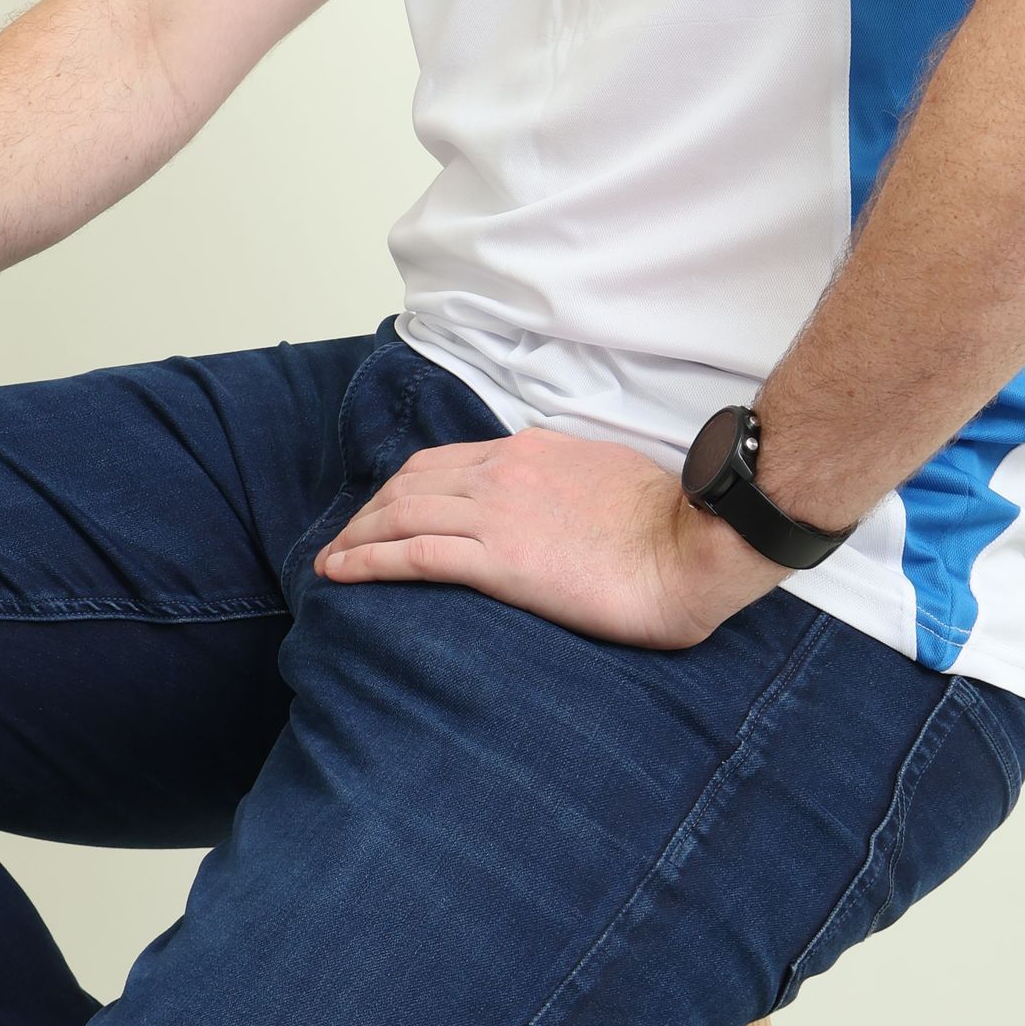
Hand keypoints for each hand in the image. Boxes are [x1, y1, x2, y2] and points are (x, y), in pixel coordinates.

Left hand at [311, 426, 784, 649]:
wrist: (694, 544)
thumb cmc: (668, 523)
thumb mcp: (608, 477)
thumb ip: (568, 481)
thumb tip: (556, 498)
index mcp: (530, 451)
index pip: (443, 462)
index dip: (403, 487)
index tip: (383, 512)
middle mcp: (503, 472)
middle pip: (409, 483)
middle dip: (368, 512)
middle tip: (343, 541)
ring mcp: (498, 514)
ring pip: (400, 514)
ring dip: (356, 537)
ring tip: (330, 561)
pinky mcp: (500, 561)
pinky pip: (414, 554)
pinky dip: (368, 561)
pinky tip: (340, 574)